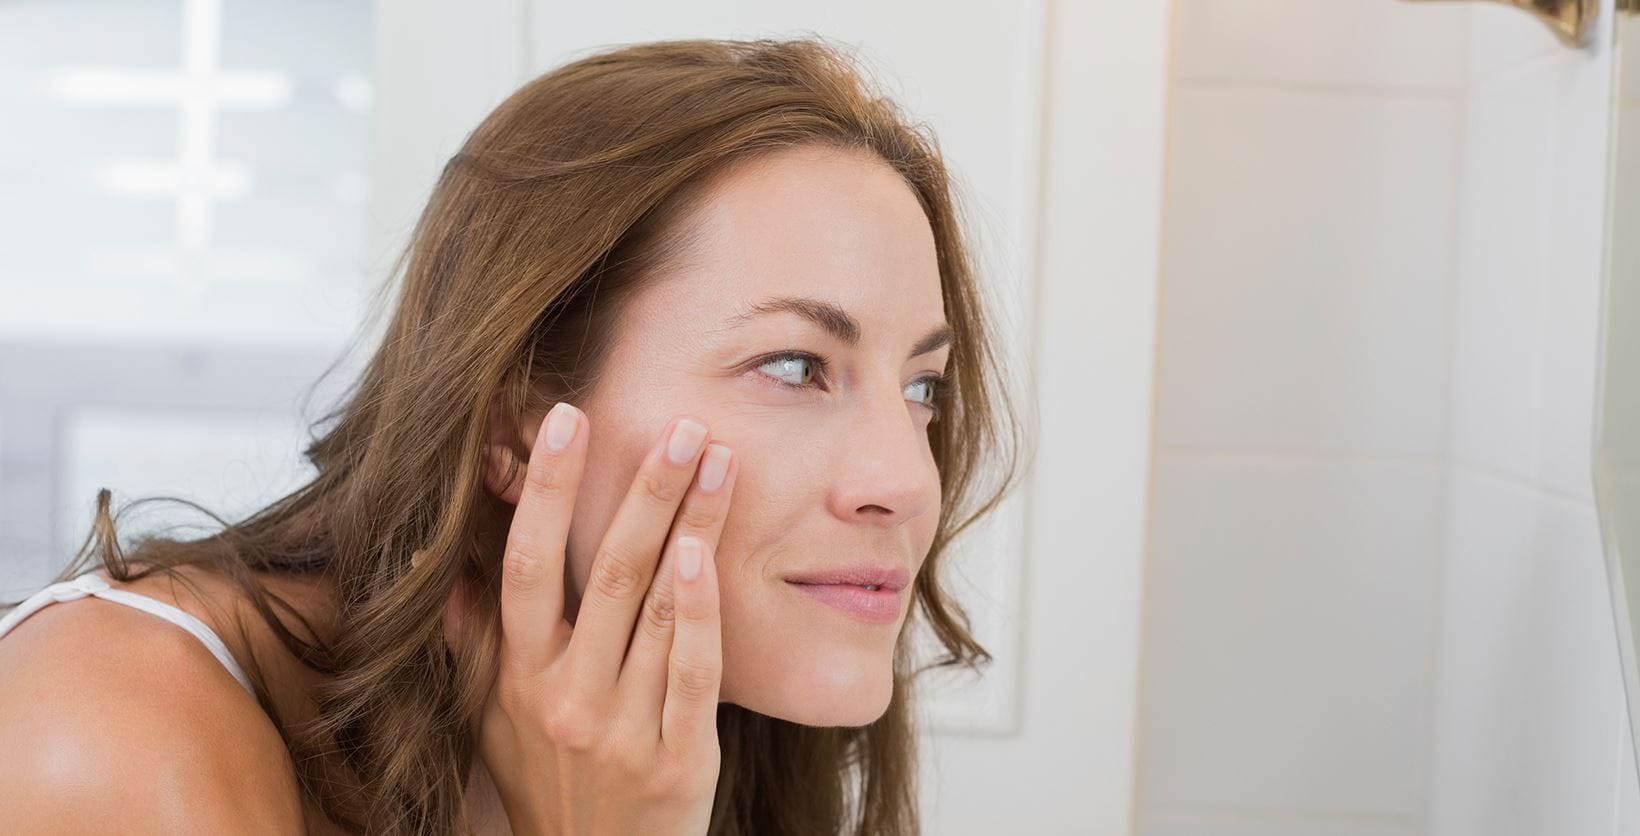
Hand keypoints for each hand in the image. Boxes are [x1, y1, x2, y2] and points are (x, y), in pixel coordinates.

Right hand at [461, 404, 736, 835]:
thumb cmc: (549, 783)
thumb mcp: (490, 719)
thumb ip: (472, 643)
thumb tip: (444, 568)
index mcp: (518, 677)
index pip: (524, 566)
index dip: (545, 491)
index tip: (566, 419)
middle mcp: (564, 696)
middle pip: (603, 574)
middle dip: (644, 492)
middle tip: (681, 425)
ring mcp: (620, 728)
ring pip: (654, 610)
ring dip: (690, 529)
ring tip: (719, 464)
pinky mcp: (676, 759)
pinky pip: (691, 675)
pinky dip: (698, 615)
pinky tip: (707, 559)